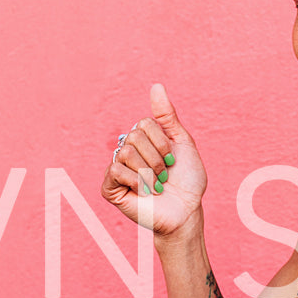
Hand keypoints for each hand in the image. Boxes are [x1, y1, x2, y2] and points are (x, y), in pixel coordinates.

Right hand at [100, 83, 207, 236]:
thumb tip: (156, 85)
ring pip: (125, 153)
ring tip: (156, 186)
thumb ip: (167, 115)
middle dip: (157, 158)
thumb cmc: (187, 180)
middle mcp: (127, 151)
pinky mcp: (110, 189)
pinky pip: (116, 171)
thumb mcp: (182, 142)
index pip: (144, 123)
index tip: (173, 159)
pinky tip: (144, 193)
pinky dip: (136, 181)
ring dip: (149, 171)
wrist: (186, 211)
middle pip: (134, 136)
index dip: (163, 142)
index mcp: (142, 139)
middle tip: (164, 175)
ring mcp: (117, 170)